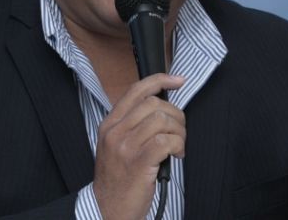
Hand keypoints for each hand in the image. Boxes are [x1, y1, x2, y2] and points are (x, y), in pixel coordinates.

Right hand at [92, 74, 185, 219]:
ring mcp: (125, 147)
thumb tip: (161, 107)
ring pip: (162, 120)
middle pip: (153, 104)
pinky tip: (177, 155)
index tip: (178, 81)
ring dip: (179, 132)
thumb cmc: (117, 179)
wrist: (108, 209)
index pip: (135, 90)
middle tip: (179, 132)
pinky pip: (166, 141)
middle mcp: (115, 132)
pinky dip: (178, 145)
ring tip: (178, 146)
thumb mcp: (116, 145)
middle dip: (176, 115)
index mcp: (109, 124)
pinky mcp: (138, 163)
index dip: (160, 80)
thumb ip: (131, 125)